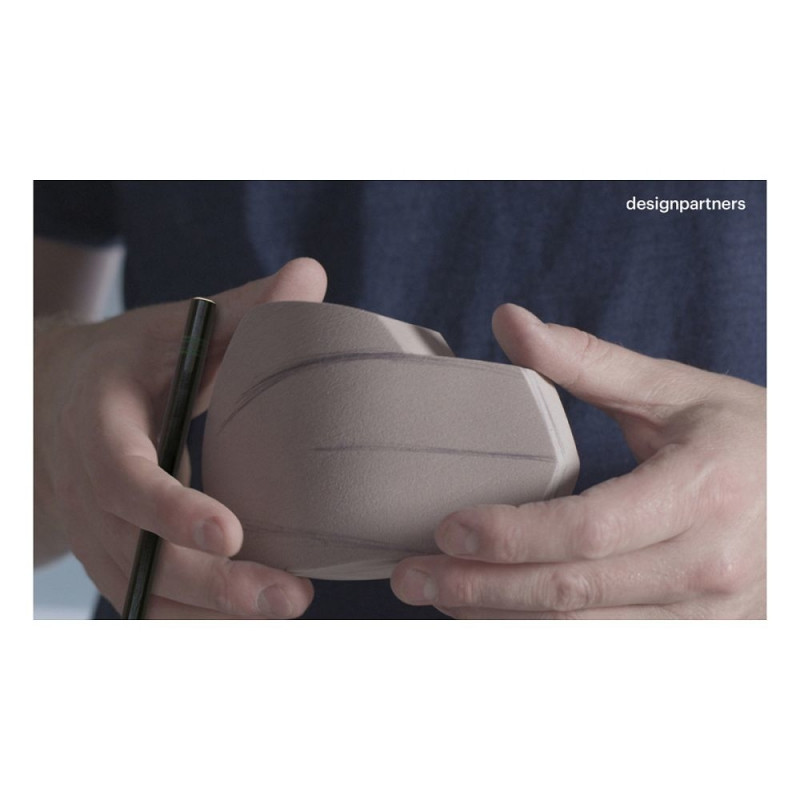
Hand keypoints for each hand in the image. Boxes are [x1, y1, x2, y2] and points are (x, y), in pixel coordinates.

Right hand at [34, 258, 326, 618]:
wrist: (58, 400)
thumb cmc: (131, 361)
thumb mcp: (175, 328)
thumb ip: (243, 309)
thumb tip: (311, 274)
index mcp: (97, 424)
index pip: (124, 478)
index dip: (171, 510)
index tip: (233, 532)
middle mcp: (85, 491)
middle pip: (139, 555)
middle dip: (214, 584)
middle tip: (291, 594)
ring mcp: (94, 533)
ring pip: (142, 593)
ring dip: (211, 614)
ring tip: (288, 606)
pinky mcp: (111, 556)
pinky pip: (143, 602)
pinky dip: (194, 619)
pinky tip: (251, 620)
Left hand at [391, 304, 765, 618]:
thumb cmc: (747, 435)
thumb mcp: (676, 389)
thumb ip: (588, 360)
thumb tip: (509, 321)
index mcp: (702, 492)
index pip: (588, 530)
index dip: (510, 535)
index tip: (446, 527)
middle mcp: (706, 566)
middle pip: (572, 592)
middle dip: (480, 587)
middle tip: (411, 575)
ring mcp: (707, 614)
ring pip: (584, 631)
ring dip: (499, 620)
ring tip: (436, 596)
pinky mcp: (698, 636)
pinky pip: (608, 645)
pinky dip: (543, 637)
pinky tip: (495, 617)